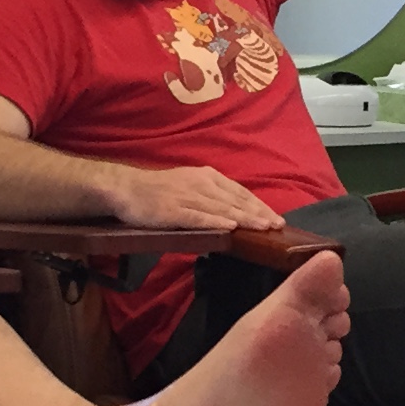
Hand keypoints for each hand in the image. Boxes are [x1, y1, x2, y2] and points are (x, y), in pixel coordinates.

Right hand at [103, 163, 287, 231]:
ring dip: (244, 219)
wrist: (126, 188)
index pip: (239, 192)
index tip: (276, 217)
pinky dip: (216, 222)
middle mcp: (200, 184)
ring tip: (262, 228)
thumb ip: (212, 197)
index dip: (259, 204)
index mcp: (207, 176)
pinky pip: (198, 217)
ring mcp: (187, 197)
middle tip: (277, 225)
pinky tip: (230, 228)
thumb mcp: (190, 185)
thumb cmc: (159, 190)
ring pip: (221, 209)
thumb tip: (236, 212)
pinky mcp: (173, 211)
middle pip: (235, 200)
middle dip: (258, 213)